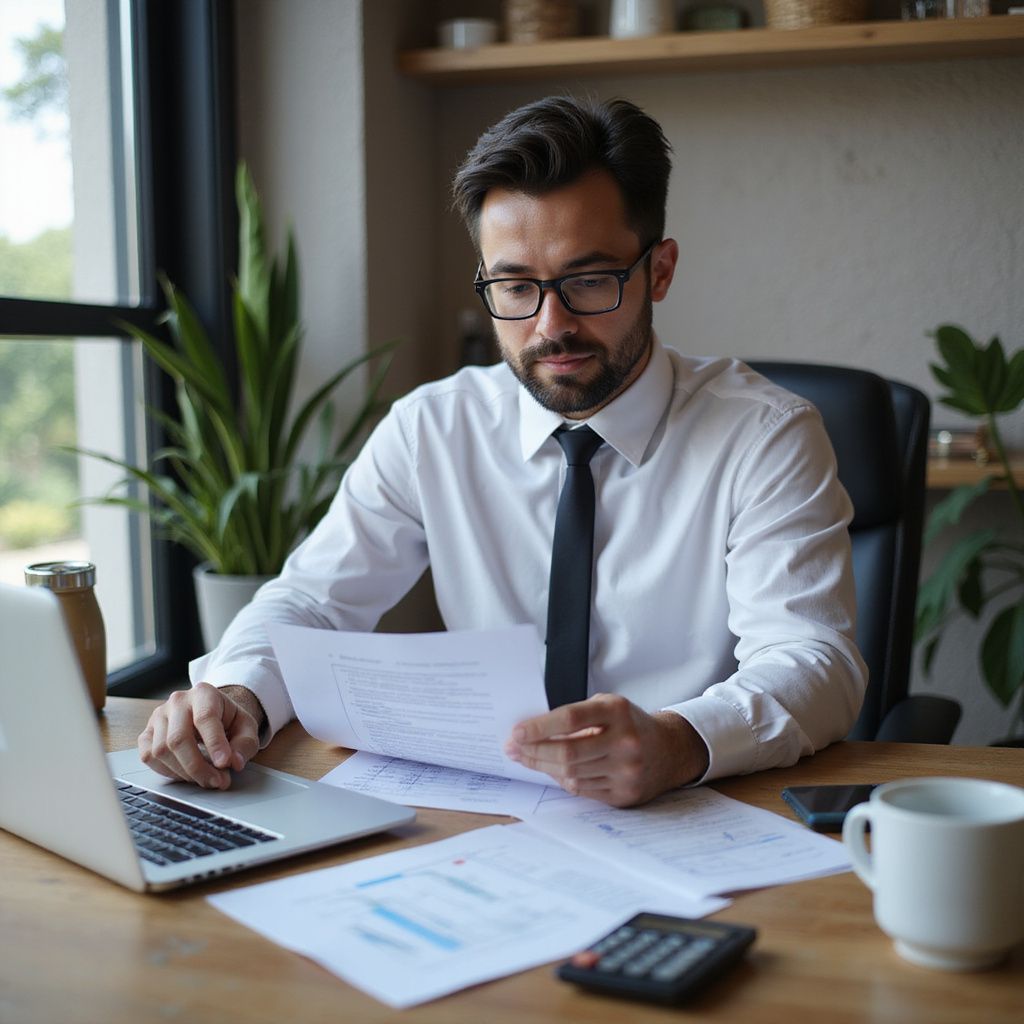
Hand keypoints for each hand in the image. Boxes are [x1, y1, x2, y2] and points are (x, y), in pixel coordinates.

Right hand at [137, 682, 263, 788]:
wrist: (211, 712)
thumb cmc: (228, 720)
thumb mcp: (246, 727)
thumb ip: (245, 744)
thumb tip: (234, 762)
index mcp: (204, 693)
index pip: (205, 718)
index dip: (214, 744)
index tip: (224, 764)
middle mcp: (177, 702)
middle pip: (178, 738)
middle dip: (198, 767)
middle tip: (217, 782)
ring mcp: (158, 717)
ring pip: (161, 750)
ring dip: (184, 773)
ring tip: (205, 778)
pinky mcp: (147, 733)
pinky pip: (148, 757)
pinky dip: (167, 772)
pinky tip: (186, 774)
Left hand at [504, 693, 708, 806]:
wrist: (669, 750)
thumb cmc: (628, 724)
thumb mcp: (607, 706)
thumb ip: (575, 715)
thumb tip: (531, 732)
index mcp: (617, 712)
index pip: (570, 719)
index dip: (539, 727)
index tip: (516, 732)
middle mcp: (625, 742)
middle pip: (567, 753)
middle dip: (534, 751)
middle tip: (512, 748)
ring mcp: (627, 771)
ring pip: (571, 774)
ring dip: (542, 767)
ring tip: (525, 758)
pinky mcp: (625, 794)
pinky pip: (582, 790)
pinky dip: (562, 780)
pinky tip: (551, 770)